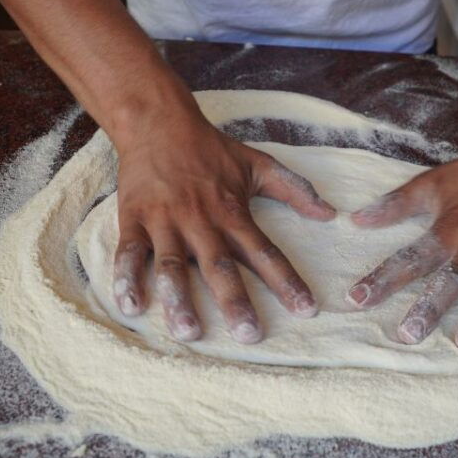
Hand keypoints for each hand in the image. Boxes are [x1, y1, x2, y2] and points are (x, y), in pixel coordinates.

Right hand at [111, 91, 335, 343]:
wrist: (158, 122)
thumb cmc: (210, 149)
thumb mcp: (258, 164)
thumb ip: (294, 189)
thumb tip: (330, 213)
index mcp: (233, 212)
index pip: (265, 252)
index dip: (287, 282)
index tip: (306, 310)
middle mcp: (201, 220)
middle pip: (220, 266)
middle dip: (235, 302)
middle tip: (248, 335)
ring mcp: (166, 221)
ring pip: (173, 265)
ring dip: (180, 299)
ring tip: (188, 332)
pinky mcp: (134, 219)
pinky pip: (129, 253)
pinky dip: (127, 279)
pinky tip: (131, 307)